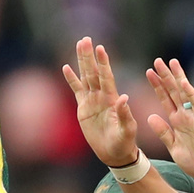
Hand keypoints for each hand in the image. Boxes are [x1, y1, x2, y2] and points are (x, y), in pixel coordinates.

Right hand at [62, 36, 139, 167]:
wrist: (114, 153)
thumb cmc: (124, 143)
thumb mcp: (127, 130)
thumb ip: (125, 115)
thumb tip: (124, 98)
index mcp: (112, 100)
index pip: (106, 77)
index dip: (103, 63)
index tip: (100, 48)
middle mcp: (101, 97)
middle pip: (93, 73)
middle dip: (89, 56)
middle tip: (86, 39)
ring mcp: (92, 101)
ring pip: (85, 77)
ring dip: (82, 62)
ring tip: (79, 45)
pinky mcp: (84, 109)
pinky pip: (76, 91)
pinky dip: (72, 79)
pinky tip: (66, 67)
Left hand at [145, 57, 193, 183]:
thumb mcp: (173, 146)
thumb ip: (163, 132)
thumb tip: (150, 117)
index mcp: (177, 122)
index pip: (165, 99)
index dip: (158, 86)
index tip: (149, 72)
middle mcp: (185, 116)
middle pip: (174, 92)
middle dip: (165, 76)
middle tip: (157, 60)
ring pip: (185, 94)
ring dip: (178, 78)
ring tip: (171, 63)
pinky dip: (191, 94)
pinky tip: (184, 83)